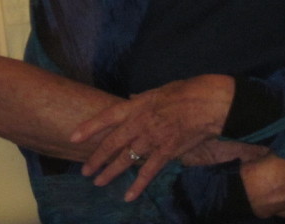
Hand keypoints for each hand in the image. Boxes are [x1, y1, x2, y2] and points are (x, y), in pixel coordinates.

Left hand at [70, 75, 233, 200]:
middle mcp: (141, 122)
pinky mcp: (167, 152)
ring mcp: (153, 138)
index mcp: (138, 105)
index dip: (89, 127)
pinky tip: (128, 195)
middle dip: (97, 157)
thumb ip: (143, 98)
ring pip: (127, 158)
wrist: (211, 103)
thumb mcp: (161, 89)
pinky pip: (149, 171)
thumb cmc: (189, 91)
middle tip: (84, 170)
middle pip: (113, 142)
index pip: (108, 116)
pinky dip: (138, 184)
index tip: (73, 136)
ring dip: (111, 172)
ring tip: (98, 182)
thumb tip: (130, 100)